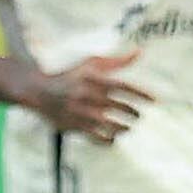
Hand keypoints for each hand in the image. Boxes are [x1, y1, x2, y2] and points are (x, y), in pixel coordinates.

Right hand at [20, 50, 145, 141]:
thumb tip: (140, 52)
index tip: (154, 100)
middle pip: (119, 106)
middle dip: (133, 113)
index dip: (141, 94)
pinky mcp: (73, 126)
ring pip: (110, 125)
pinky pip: (97, 138)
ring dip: (124, 128)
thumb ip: (116, 61)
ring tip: (127, 127)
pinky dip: (108, 140)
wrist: (38, 90)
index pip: (124, 87)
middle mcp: (87, 95)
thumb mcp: (90, 64)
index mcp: (93, 79)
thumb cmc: (69, 75)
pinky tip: (113, 138)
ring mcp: (80, 112)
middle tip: (137, 115)